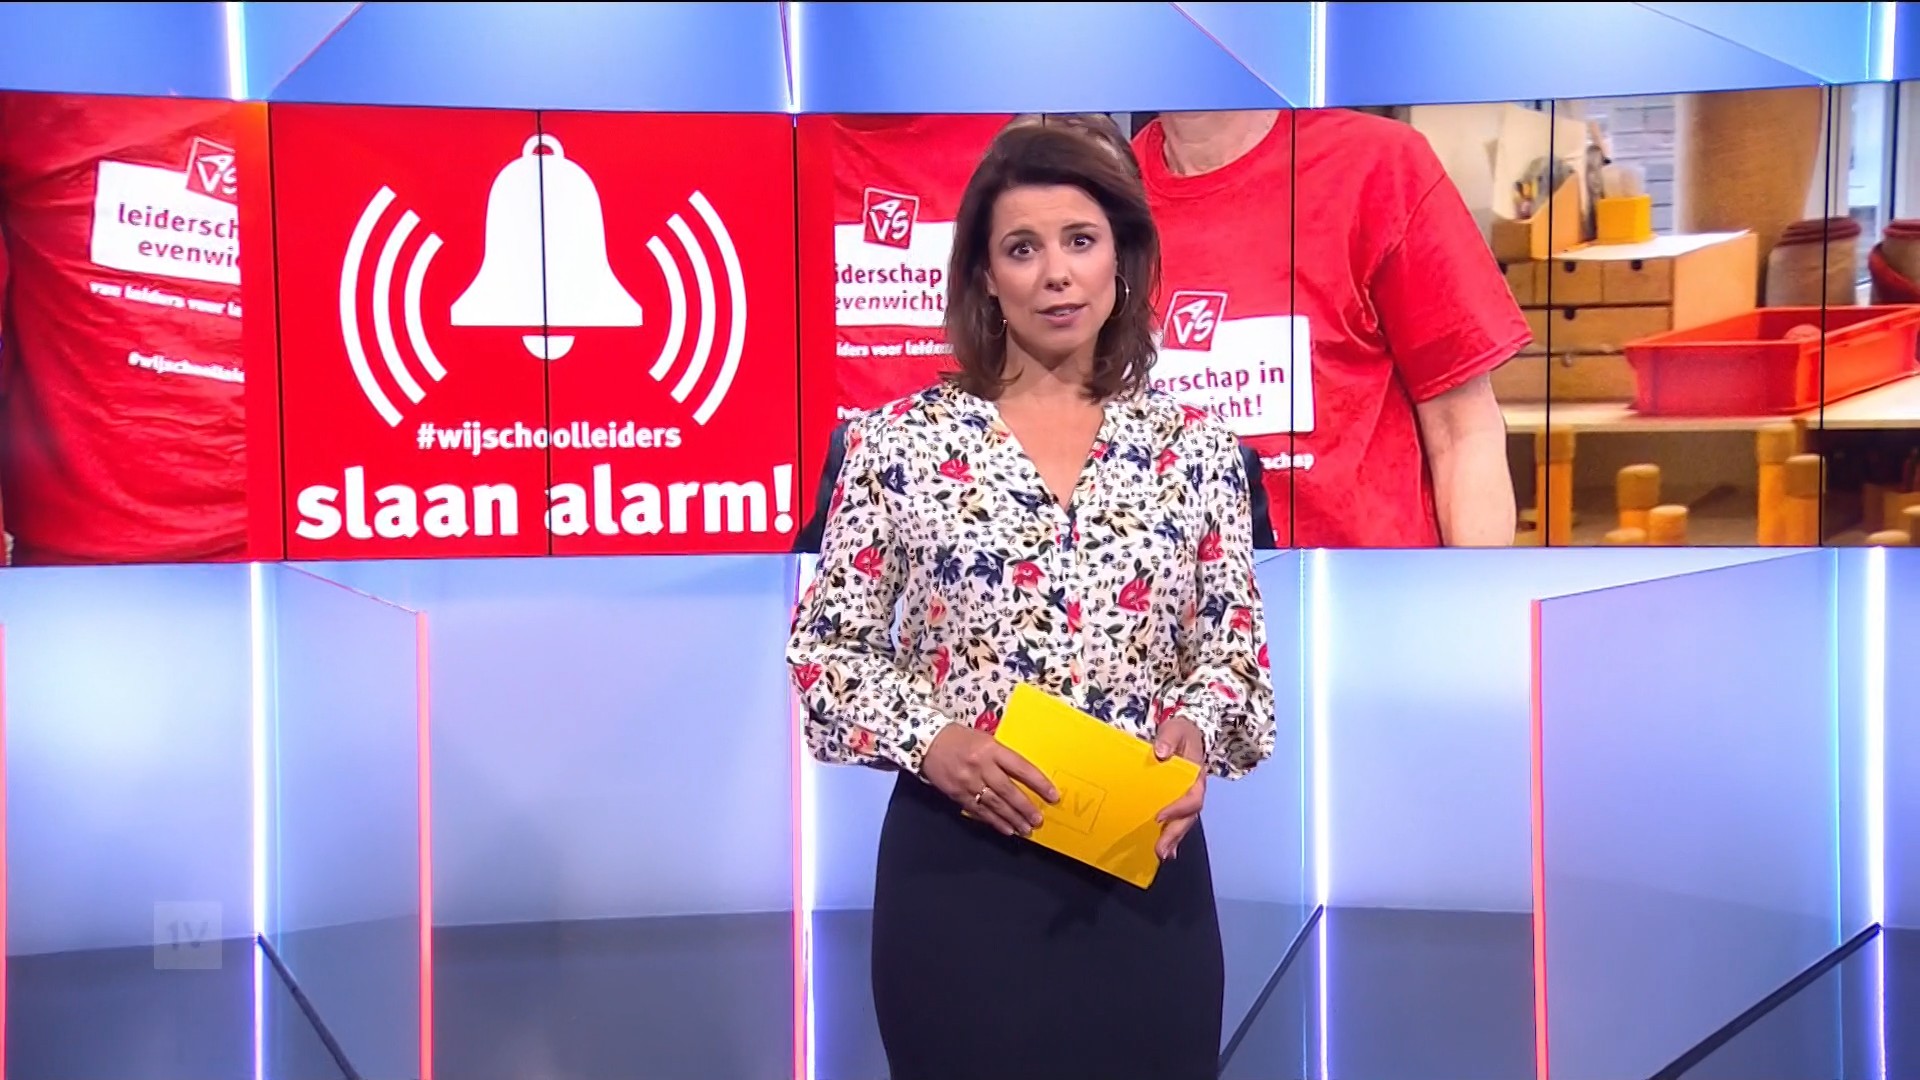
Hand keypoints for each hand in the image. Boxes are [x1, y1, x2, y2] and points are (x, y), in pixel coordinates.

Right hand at [922, 723, 1057, 837]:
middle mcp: (981, 766)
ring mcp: (968, 782)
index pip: (1021, 768)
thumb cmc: (960, 738)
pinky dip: (994, 821)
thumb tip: (1024, 776)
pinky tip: (1006, 829)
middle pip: (1008, 790)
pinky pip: (979, 811)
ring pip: (995, 804)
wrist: (927, 742)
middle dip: (1026, 807)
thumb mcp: (985, 739)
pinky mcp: (957, 794)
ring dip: (1012, 818)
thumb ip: (1002, 756)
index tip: (1052, 795)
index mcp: (991, 748)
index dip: (1039, 783)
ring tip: (1026, 828)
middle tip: (1038, 819)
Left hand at [1153, 716, 1207, 860]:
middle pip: (1188, 817)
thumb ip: (1169, 738)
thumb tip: (1161, 752)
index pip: (1192, 798)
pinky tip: (1163, 851)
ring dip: (1173, 840)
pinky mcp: (1177, 802)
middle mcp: (1194, 792)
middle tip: (1160, 849)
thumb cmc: (1180, 732)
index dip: (1178, 809)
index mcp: (1196, 777)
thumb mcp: (1175, 729)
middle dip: (1175, 834)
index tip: (1159, 817)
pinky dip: (1171, 837)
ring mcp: (1186, 799)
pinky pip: (1176, 822)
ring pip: (1183, 823)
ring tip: (1161, 854)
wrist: (1185, 733)